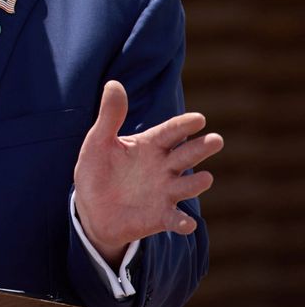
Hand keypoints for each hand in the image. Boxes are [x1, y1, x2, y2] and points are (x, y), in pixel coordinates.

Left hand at [74, 80, 222, 264]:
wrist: (91, 208)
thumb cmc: (97, 171)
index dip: (183, 125)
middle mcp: (164, 167)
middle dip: (201, 148)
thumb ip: (109, 116)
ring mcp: (165, 192)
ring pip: (187, 186)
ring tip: (205, 178)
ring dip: (196, 183)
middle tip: (215, 140)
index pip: (170, 132)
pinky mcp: (160, 217)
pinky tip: (185, 223)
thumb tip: (113, 83)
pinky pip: (174, 219)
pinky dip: (181, 222)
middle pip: (186, 155)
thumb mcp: (98, 142)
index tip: (198, 118)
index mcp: (150, 145)